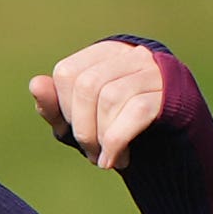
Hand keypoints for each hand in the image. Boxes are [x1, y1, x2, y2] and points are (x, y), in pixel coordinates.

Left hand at [28, 40, 168, 171]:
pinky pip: (137, 111)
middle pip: (87, 85)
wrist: (176, 147)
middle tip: (90, 152)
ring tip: (106, 157)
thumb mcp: (82, 121)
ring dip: (102, 137)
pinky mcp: (174, 93)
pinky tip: (118, 160)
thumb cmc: (120, 128)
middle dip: (82, 128)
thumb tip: (35, 83)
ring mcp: (156, 71)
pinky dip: (118, 141)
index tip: (74, 133)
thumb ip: (56, 107)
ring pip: (111, 97)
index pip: (67, 72)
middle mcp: (133, 54)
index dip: (63, 108)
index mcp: (106, 53)